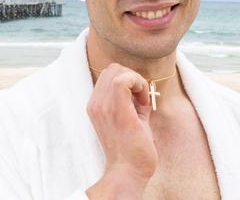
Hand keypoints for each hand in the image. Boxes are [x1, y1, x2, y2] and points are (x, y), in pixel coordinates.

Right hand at [86, 64, 156, 198]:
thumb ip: (132, 101)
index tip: (138, 99)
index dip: (128, 79)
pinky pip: (123, 79)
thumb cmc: (133, 148)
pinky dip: (138, 83)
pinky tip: (144, 102)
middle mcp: (95, 104)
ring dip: (136, 80)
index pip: (108, 74)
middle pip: (113, 68)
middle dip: (132, 77)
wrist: (129, 171)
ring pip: (118, 70)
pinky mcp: (117, 111)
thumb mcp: (130, 117)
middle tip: (141, 99)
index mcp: (96, 105)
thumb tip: (142, 87)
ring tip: (142, 102)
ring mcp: (103, 107)